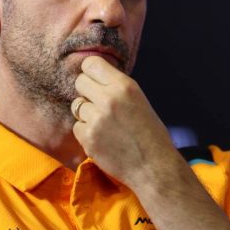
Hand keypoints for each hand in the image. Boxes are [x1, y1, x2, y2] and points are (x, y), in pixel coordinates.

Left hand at [71, 55, 175, 186]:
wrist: (153, 167)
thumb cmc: (150, 133)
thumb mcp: (138, 100)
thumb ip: (116, 87)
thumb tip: (94, 78)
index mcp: (124, 86)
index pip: (91, 63)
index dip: (90, 72)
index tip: (94, 81)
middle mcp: (108, 99)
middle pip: (79, 82)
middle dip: (86, 92)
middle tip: (98, 104)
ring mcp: (96, 119)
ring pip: (77, 106)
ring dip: (86, 114)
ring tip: (104, 125)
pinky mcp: (88, 138)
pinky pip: (77, 127)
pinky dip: (86, 133)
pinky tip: (102, 139)